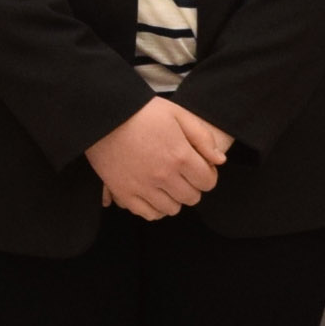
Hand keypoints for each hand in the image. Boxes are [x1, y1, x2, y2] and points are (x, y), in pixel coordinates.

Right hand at [85, 96, 229, 218]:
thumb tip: (220, 161)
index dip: (207, 175)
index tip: (199, 168)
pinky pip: (148, 214)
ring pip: (172, 208)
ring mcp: (143, 187)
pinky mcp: (124, 193)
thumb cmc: (143, 112)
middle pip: (191, 198)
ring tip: (167, 183)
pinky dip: (155, 208)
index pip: (207, 182)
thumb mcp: (178, 114)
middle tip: (183, 174)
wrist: (105, 115)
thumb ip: (202, 138)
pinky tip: (153, 194)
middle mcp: (164, 176)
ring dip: (174, 198)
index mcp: (180, 156)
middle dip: (192, 187)